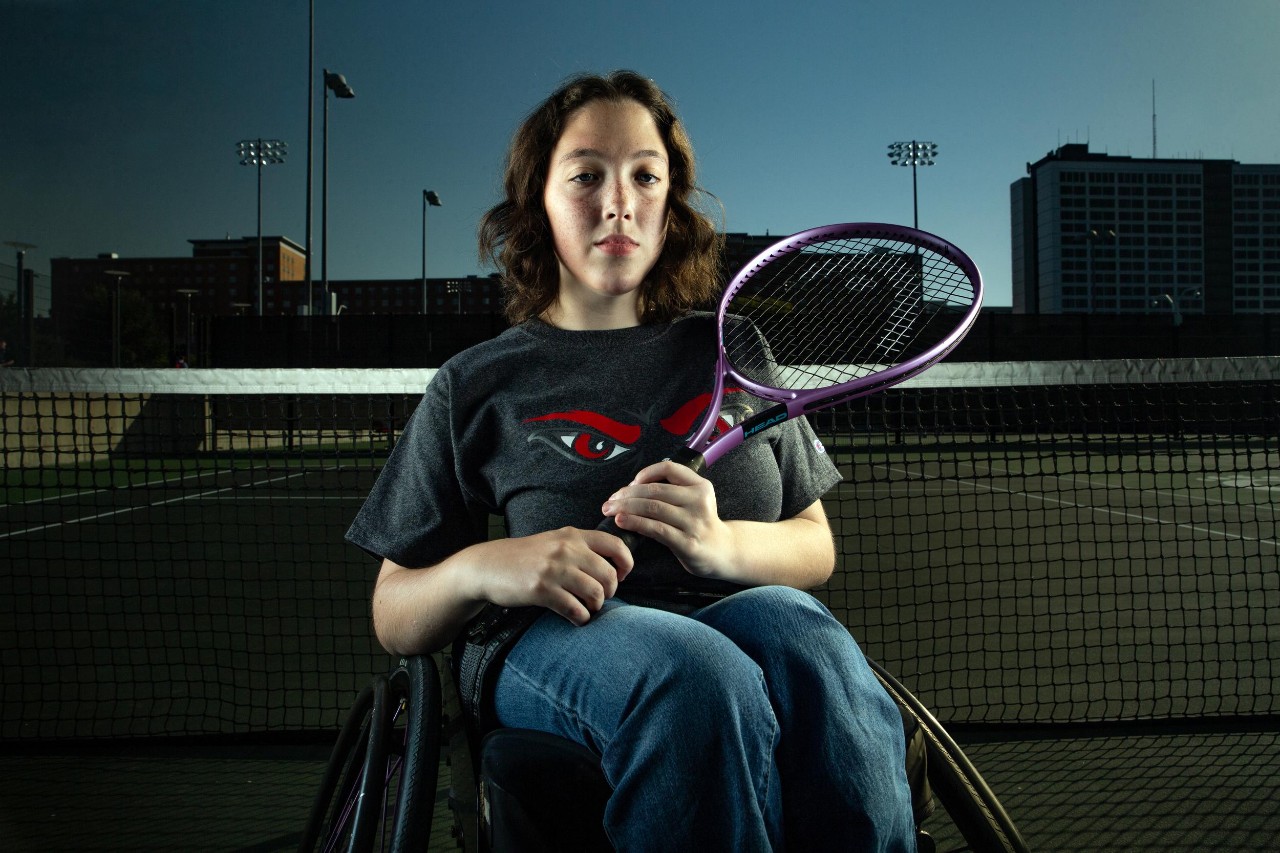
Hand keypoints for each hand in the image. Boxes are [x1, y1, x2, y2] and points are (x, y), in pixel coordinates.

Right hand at [473, 528, 632, 625]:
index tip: (622, 576)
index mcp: (572, 535)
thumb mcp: (553, 541)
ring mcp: (554, 570)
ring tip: (587, 609)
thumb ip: (579, 548)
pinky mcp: (541, 590)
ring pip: (595, 594)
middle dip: (610, 592)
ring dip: (595, 607)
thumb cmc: (524, 557)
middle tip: (599, 598)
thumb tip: (611, 567)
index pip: (615, 545)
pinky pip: (575, 609)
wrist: (487, 566)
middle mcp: (566, 549)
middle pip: (609, 575)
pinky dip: (580, 618)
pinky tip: (575, 618)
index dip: (626, 564)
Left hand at [601, 460, 733, 578]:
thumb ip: (674, 490)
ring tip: (610, 510)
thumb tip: (634, 487)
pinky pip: (655, 529)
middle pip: (655, 490)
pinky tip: (622, 522)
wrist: (722, 552)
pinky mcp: (687, 543)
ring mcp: (694, 522)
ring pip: (653, 508)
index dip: (646, 473)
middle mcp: (699, 501)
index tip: (631, 482)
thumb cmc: (700, 525)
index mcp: (700, 486)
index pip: (670, 469)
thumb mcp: (695, 500)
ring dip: (626, 508)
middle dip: (627, 494)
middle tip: (610, 500)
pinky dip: (635, 523)